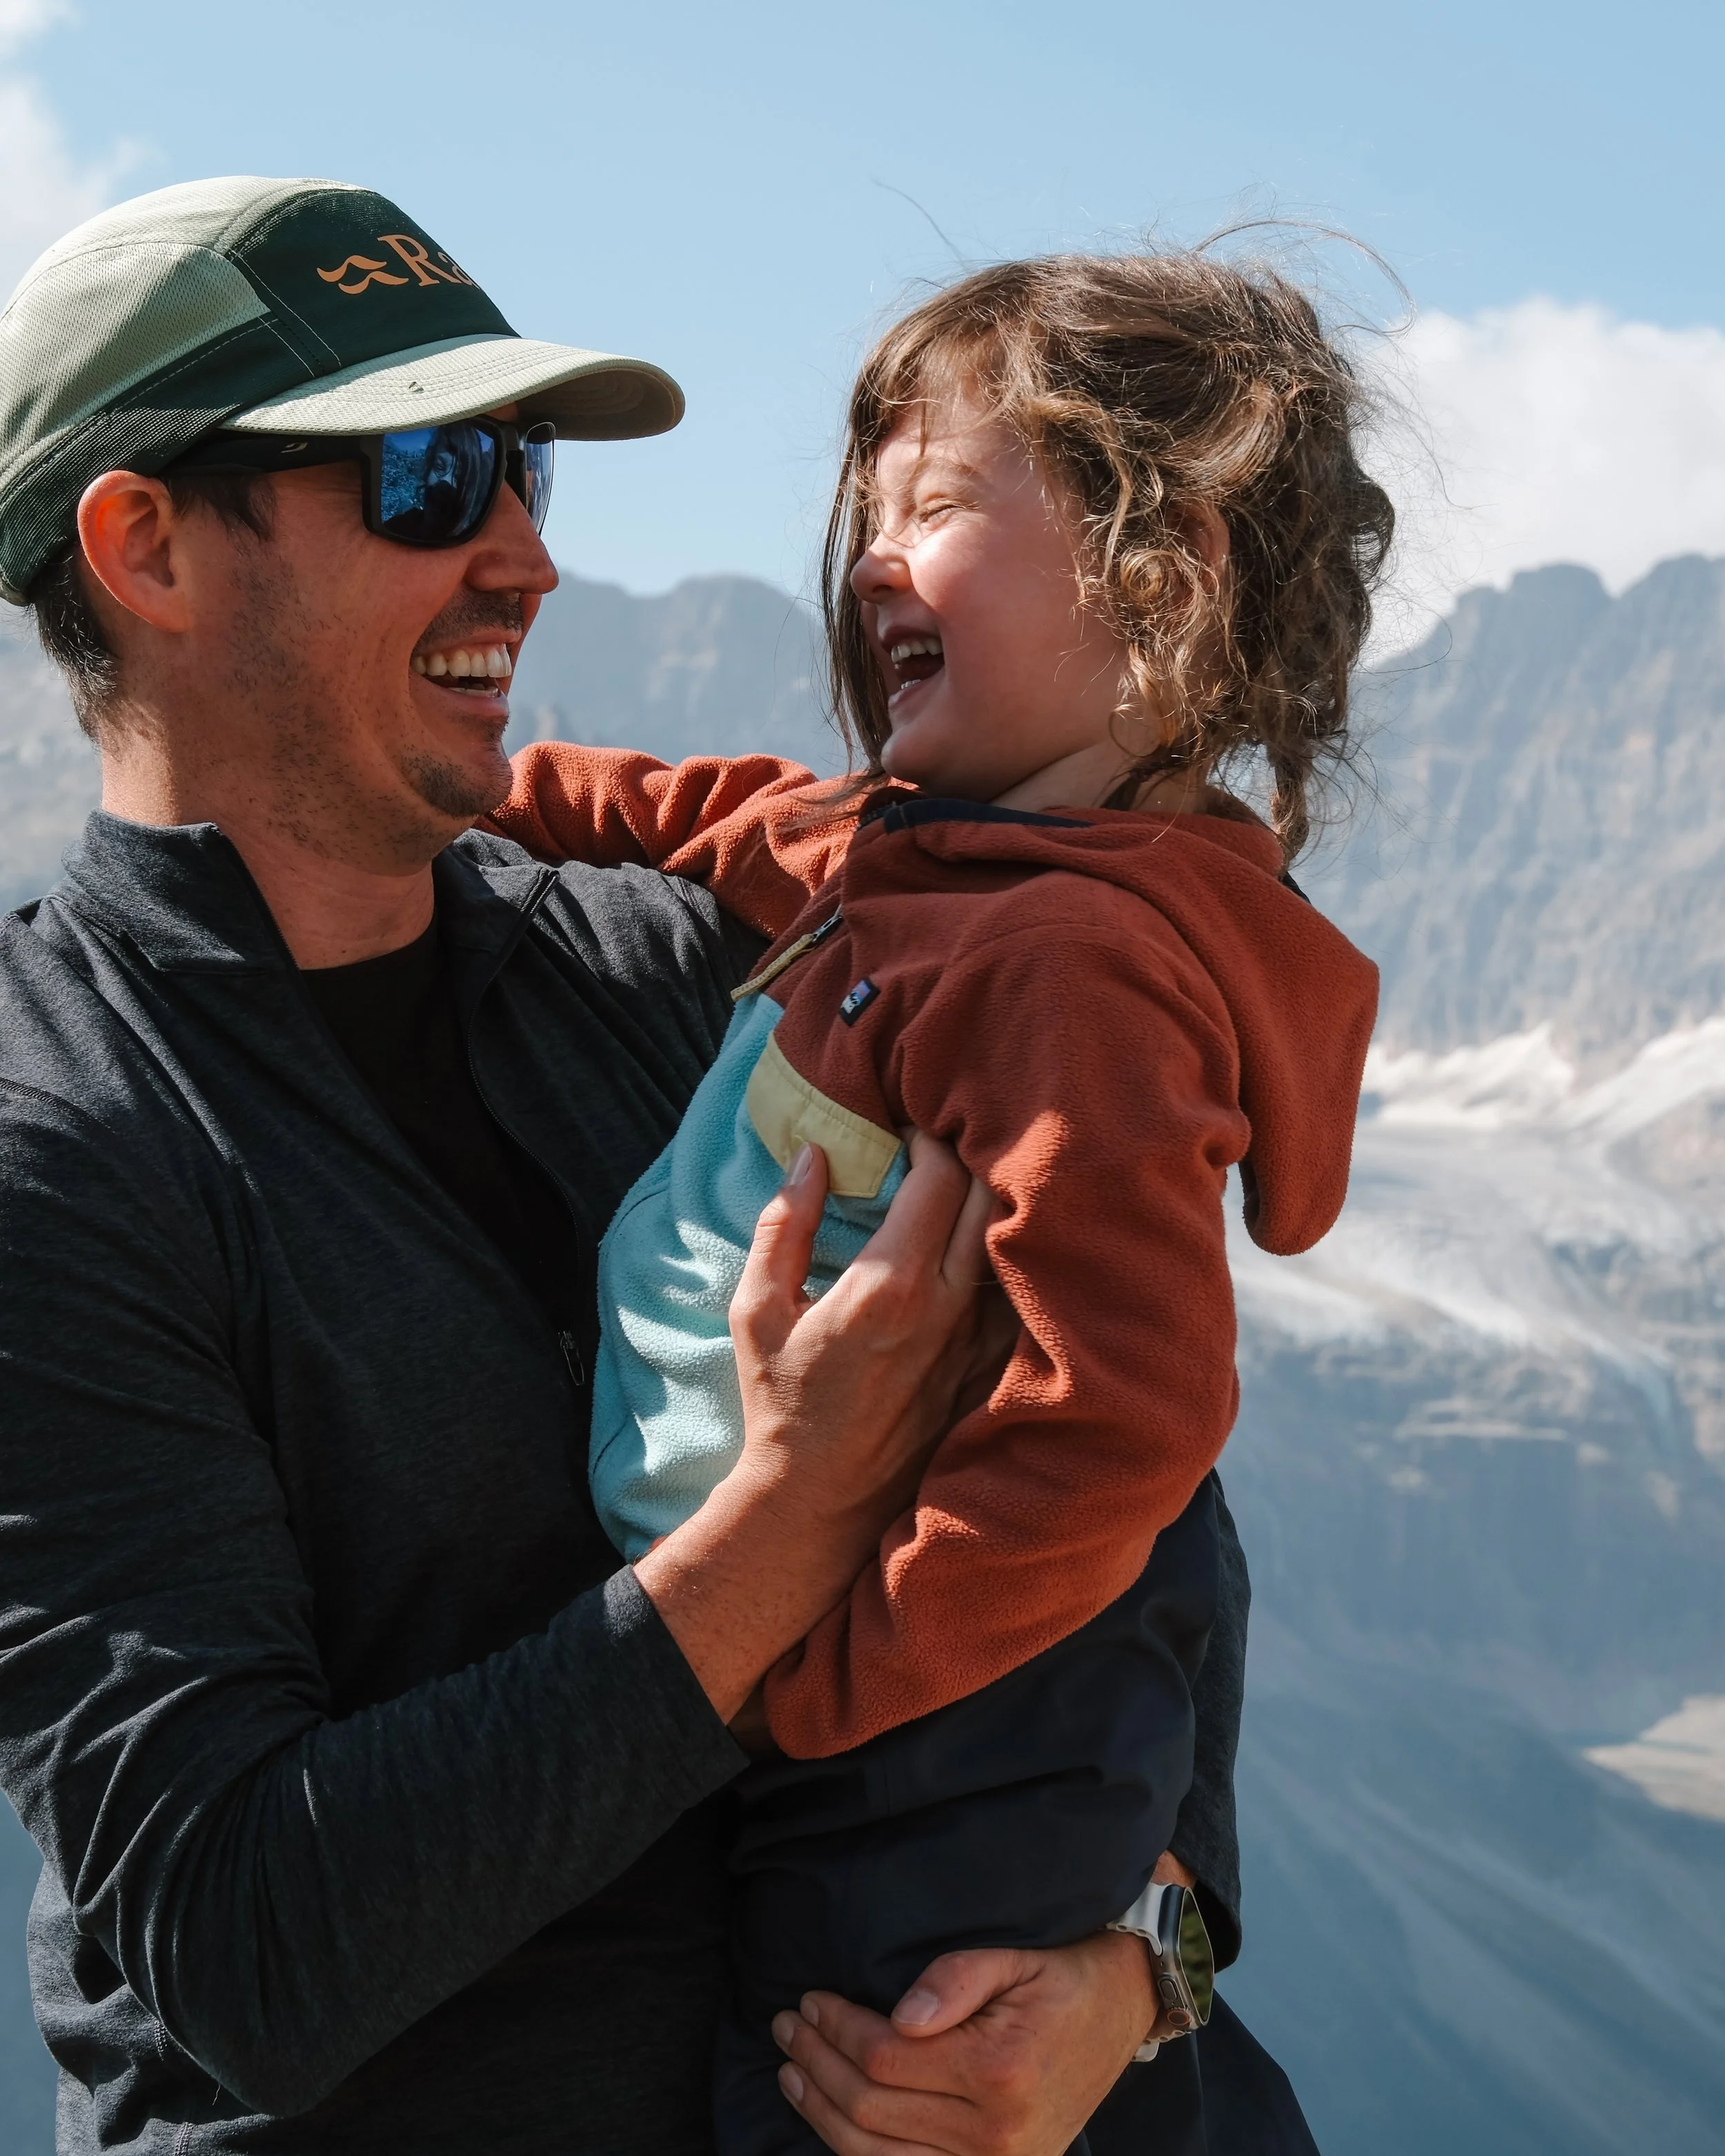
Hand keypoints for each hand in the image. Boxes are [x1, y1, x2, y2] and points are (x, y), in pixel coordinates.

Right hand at [636, 1130, 997, 1722]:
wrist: (820, 1503)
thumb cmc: (780, 1402)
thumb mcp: (755, 1310)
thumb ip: (781, 1226)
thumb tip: (811, 1156)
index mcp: (890, 1284)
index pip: (940, 1176)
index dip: (928, 1137)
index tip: (908, 1128)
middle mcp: (947, 1308)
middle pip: (991, 1198)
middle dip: (972, 1156)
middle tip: (945, 1143)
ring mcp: (978, 1343)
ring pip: (1014, 1245)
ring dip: (995, 1206)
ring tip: (971, 1186)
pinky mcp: (990, 1371)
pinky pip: (1017, 1298)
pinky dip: (1008, 1262)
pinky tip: (986, 1250)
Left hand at [770, 1929, 1156, 2155]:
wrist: (1118, 2014)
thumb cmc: (1059, 1979)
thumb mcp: (1012, 1958)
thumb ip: (954, 1979)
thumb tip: (898, 2016)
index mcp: (998, 2071)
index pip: (885, 2057)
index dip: (836, 2029)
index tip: (809, 2000)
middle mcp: (995, 2133)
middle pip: (872, 2109)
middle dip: (819, 2064)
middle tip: (787, 2027)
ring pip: (877, 2154)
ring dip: (824, 2111)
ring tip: (793, 2071)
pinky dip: (859, 2153)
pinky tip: (832, 2121)